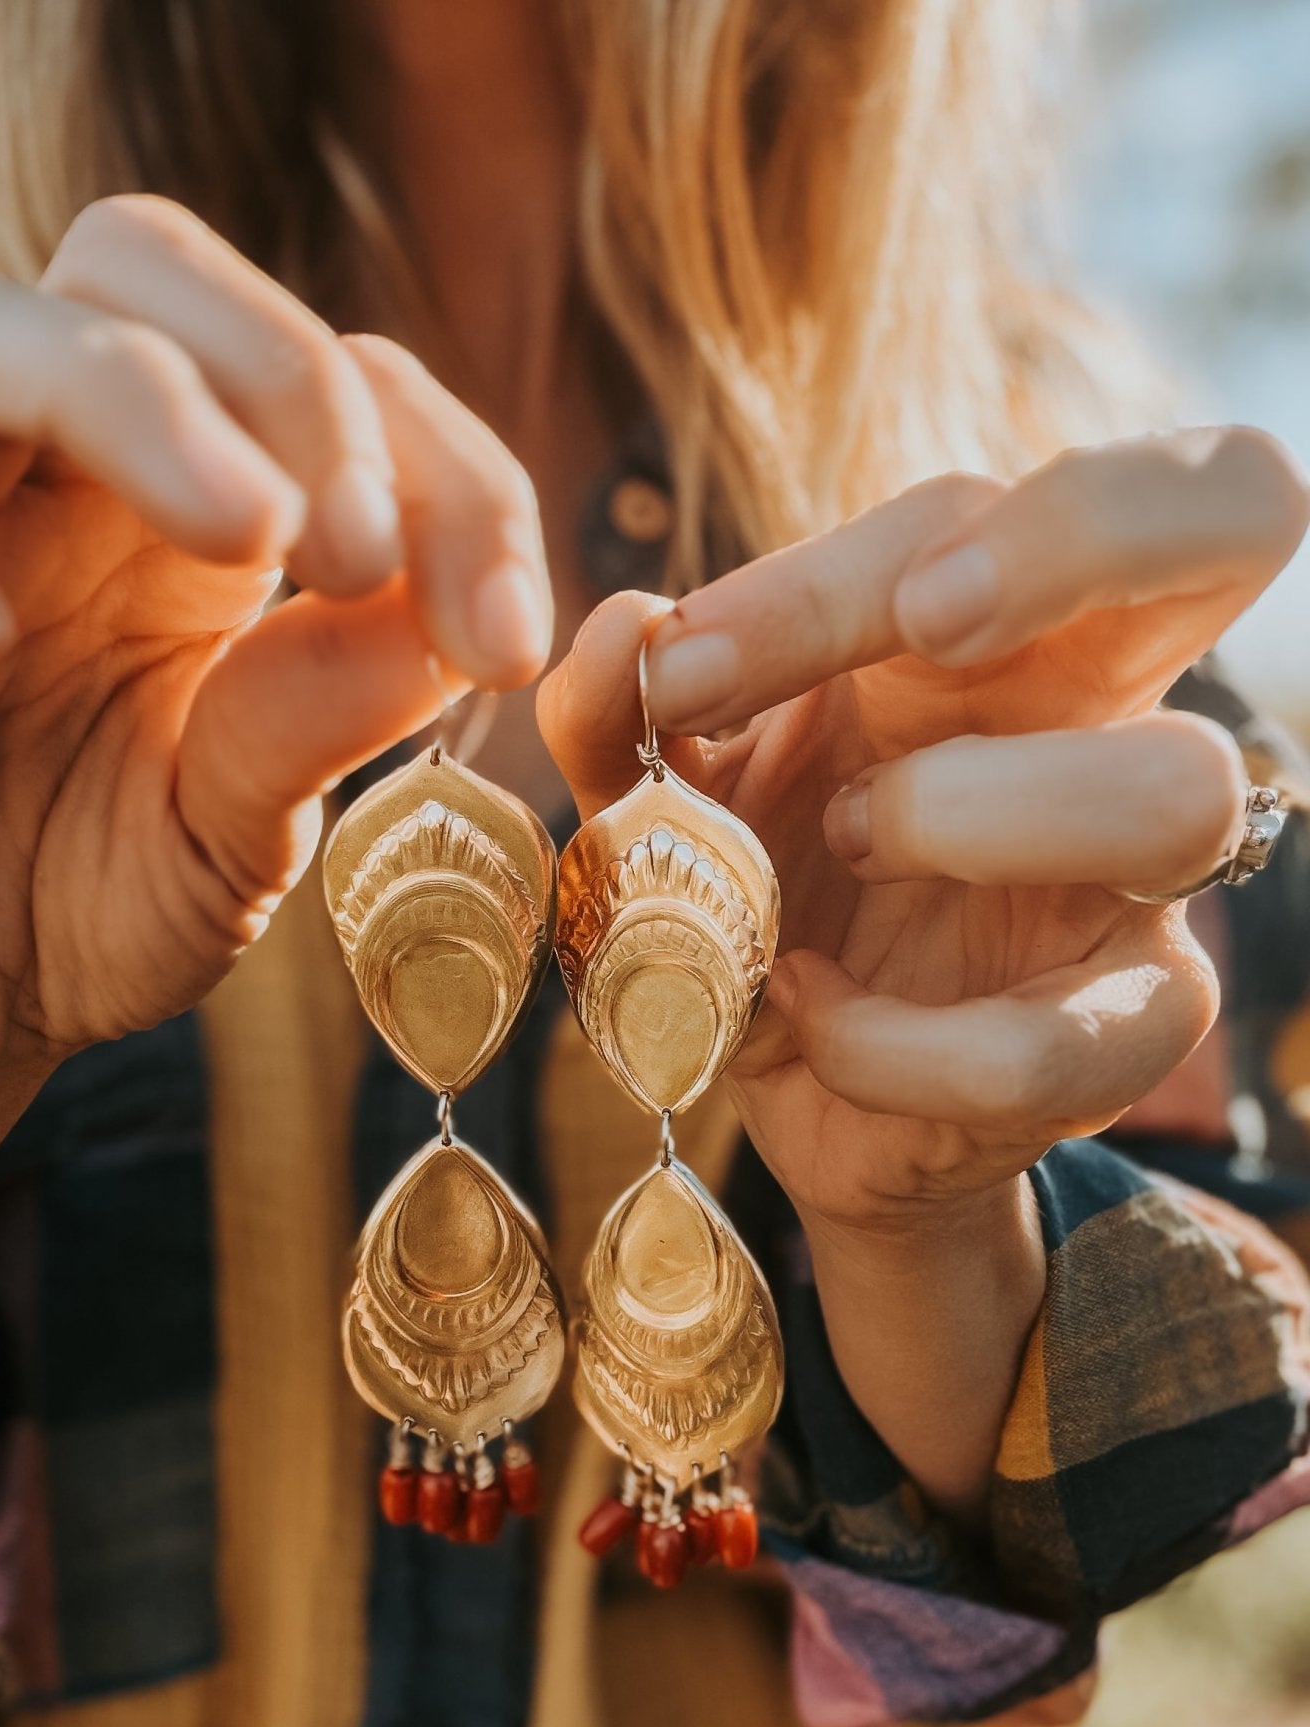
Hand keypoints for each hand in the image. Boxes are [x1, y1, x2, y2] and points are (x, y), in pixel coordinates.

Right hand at [0, 195, 549, 1173]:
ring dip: (120, 395)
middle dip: (282, 373)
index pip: (326, 379)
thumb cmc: (81, 908)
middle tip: (359, 554)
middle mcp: (45, 478)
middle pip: (138, 267)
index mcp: (184, 512)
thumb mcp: (231, 835)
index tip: (510, 641)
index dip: (446, 474)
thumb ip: (317, 722)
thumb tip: (446, 623)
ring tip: (242, 540)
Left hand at [541, 427, 1307, 1233]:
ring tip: (845, 847)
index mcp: (986, 627)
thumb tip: (626, 628)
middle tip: (926, 626)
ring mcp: (1139, 871)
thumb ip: (619, 716)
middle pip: (1236, 513)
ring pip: (1176, 788)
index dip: (831, 574)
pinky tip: (809, 1013)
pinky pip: (1058, 1039)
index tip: (683, 671)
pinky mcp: (1132, 1024)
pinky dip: (897, 1042)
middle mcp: (1099, 711)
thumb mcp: (662, 799)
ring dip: (970, 812)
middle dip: (1077, 533)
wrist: (798, 1088)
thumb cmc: (757, 898)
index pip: (978, 509)